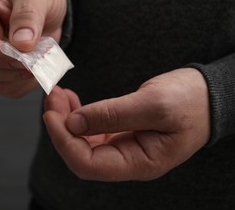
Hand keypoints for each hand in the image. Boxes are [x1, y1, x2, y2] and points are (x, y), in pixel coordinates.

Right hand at [0, 0, 66, 97]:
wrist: (49, 11)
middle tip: (39, 61)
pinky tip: (40, 69)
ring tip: (42, 61)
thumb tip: (21, 45)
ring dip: (20, 77)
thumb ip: (28, 15)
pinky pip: (8, 89)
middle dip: (12, 68)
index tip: (22, 57)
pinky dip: (26, 84)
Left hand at [43, 68, 209, 180]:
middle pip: (80, 154)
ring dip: (66, 119)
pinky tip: (70, 100)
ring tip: (58, 95)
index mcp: (139, 162)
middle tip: (52, 97)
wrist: (208, 95)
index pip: (88, 164)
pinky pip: (91, 130)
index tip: (51, 114)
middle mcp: (127, 160)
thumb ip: (113, 115)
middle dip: (61, 126)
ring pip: (82, 141)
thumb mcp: (154, 104)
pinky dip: (78, 115)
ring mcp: (122, 147)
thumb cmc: (191, 101)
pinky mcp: (120, 133)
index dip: (64, 141)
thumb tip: (74, 122)